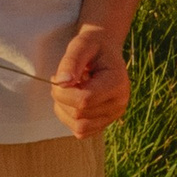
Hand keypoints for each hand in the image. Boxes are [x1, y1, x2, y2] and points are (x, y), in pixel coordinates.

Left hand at [50, 23, 130, 138]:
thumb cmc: (93, 46)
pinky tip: (71, 101)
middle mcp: (119, 103)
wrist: (104, 51)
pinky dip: (69, 118)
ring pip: (79, 127)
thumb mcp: (81, 44)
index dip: (63, 93)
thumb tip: (62, 82)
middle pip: (79, 115)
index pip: (85, 100)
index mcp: (117, 82)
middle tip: (61, 80)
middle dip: (62, 99)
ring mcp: (113, 116)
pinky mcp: (104, 123)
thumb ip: (71, 62)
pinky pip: (81, 131)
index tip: (57, 76)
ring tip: (67, 90)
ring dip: (64, 110)